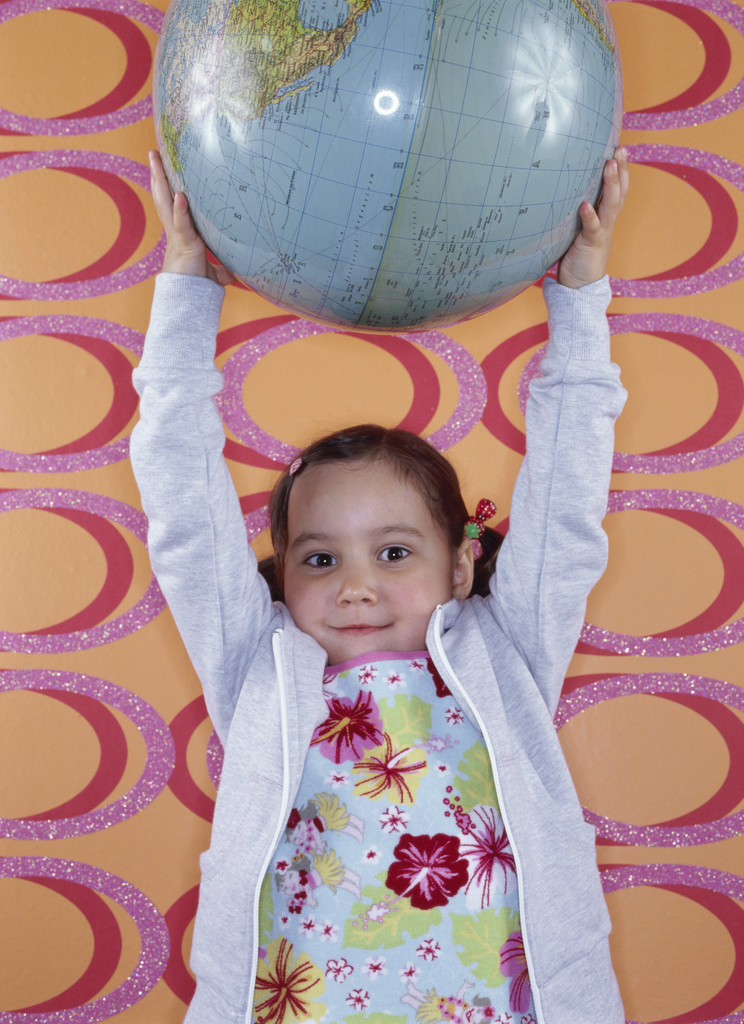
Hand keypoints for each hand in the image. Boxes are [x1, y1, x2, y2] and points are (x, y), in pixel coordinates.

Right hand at [149, 150, 234, 285]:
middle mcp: (176, 230)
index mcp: (181, 232)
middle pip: (163, 196)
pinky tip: (179, 195)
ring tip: (155, 159)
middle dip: (157, 174)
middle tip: (152, 152)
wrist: (189, 300)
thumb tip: (237, 269)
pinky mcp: (184, 244)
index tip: (162, 166)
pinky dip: (180, 210)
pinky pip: (182, 224)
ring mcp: (177, 235)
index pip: (172, 204)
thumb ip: (223, 267)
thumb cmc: (198, 286)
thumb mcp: (214, 273)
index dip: (167, 186)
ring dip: (160, 181)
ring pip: (165, 203)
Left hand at [556, 146, 628, 288]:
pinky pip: (592, 228)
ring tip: (609, 166)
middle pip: (619, 191)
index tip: (621, 147)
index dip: (622, 168)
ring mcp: (601, 231)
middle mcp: (607, 220)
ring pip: (610, 205)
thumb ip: (578, 210)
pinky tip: (585, 205)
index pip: (618, 188)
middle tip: (621, 149)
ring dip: (610, 185)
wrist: (580, 284)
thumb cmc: (577, 253)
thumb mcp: (580, 227)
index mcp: (605, 215)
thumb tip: (563, 187)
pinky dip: (590, 216)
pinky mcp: (590, 244)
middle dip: (621, 170)